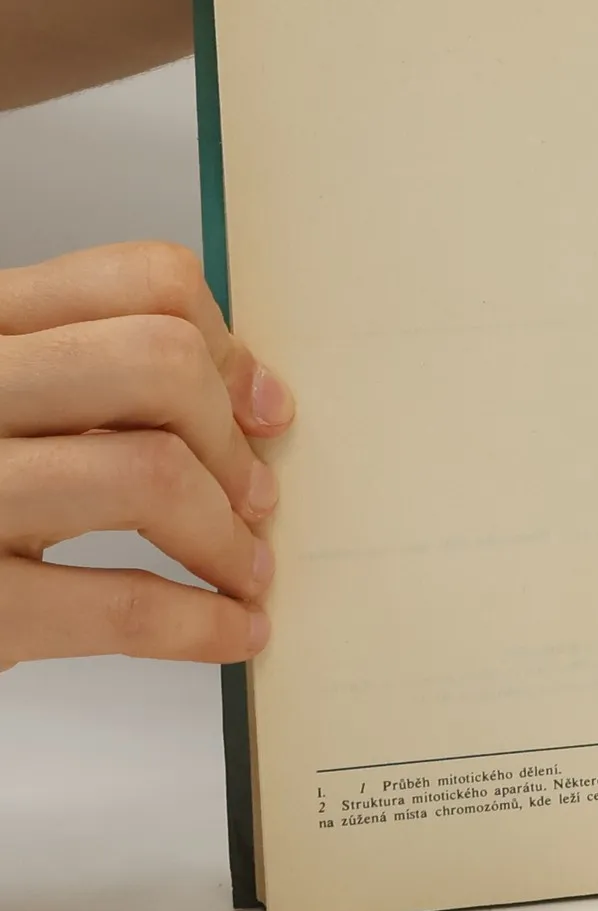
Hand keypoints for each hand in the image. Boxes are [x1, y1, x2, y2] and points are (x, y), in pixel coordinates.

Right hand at [0, 243, 289, 669]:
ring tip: (244, 569)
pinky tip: (230, 629)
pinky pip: (120, 603)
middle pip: (157, 361)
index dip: (227, 348)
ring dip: (226, 535)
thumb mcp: (10, 408)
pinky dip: (200, 623)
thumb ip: (101, 379)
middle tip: (254, 496)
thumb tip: (256, 397)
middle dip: (229, 439)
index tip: (260, 408)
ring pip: (149, 472)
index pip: (141, 281)